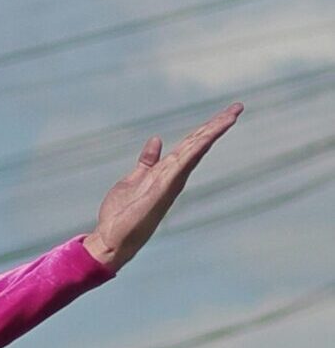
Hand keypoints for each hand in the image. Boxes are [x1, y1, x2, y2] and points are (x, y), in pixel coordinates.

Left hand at [83, 102, 240, 269]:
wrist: (111, 240)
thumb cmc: (121, 215)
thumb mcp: (133, 180)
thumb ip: (147, 162)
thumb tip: (157, 140)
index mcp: (166, 172)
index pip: (189, 146)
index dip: (205, 129)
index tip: (225, 114)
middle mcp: (173, 176)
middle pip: (197, 145)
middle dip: (216, 126)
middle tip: (237, 107)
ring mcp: (170, 183)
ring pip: (195, 152)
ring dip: (212, 133)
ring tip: (231, 116)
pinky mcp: (163, 190)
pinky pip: (181, 165)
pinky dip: (194, 150)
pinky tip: (206, 137)